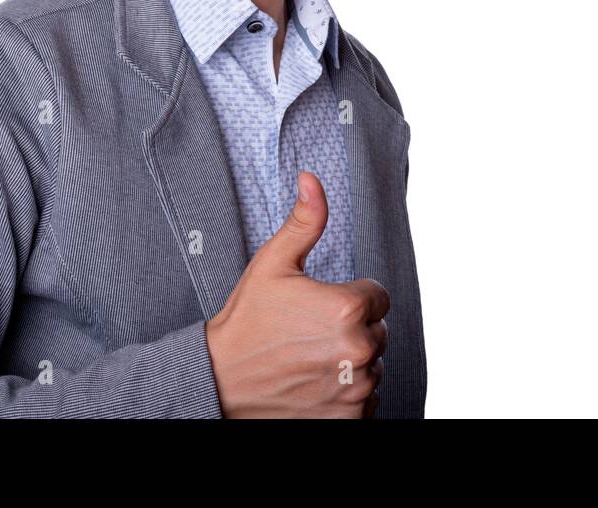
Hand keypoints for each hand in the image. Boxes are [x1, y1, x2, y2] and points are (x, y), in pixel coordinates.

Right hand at [204, 171, 388, 417]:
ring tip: (309, 359)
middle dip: (351, 330)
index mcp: (348, 307)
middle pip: (378, 331)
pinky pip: (367, 400)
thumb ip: (304, 221)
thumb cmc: (246, 321)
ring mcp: (356, 388)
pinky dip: (346, 394)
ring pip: (372, 366)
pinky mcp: (350, 418)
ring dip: (349, 363)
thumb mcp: (272, 264)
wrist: (219, 380)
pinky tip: (313, 383)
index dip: (349, 298)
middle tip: (309, 333)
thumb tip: (312, 180)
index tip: (318, 307)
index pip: (378, 297)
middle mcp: (360, 350)